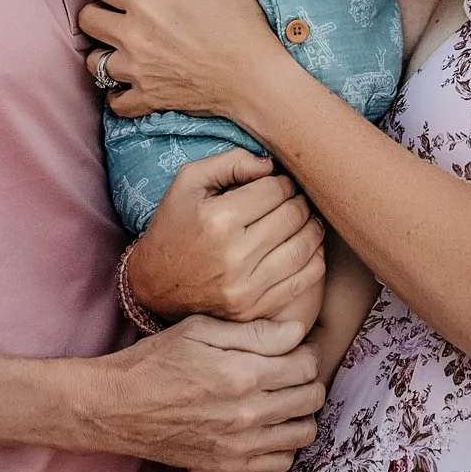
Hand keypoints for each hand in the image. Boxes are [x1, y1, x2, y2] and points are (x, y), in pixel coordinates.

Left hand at [80, 0, 294, 125]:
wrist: (257, 77)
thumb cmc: (241, 20)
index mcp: (146, 1)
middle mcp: (133, 36)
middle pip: (88, 20)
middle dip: (98, 11)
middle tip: (117, 10)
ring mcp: (138, 71)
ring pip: (93, 61)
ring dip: (103, 50)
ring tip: (120, 43)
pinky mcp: (148, 98)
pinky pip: (114, 101)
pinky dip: (116, 92)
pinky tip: (129, 79)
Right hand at [80, 314, 324, 471]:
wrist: (118, 408)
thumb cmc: (156, 361)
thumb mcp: (199, 330)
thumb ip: (252, 332)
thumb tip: (297, 332)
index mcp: (242, 373)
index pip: (308, 365)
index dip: (305, 351)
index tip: (293, 348)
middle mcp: (247, 413)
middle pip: (312, 398)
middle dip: (308, 379)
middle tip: (291, 370)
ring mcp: (240, 444)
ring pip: (304, 431)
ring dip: (301, 412)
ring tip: (283, 398)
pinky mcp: (230, 465)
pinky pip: (282, 460)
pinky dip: (283, 442)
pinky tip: (267, 425)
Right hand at [127, 149, 325, 321]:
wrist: (155, 283)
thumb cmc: (174, 225)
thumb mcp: (188, 182)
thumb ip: (229, 162)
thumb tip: (271, 165)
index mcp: (218, 220)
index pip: (274, 190)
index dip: (282, 182)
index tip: (277, 184)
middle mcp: (234, 256)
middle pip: (292, 217)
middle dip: (299, 202)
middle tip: (294, 200)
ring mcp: (246, 288)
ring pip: (303, 248)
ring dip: (312, 227)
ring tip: (305, 219)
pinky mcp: (254, 309)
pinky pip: (303, 282)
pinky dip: (315, 260)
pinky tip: (309, 247)